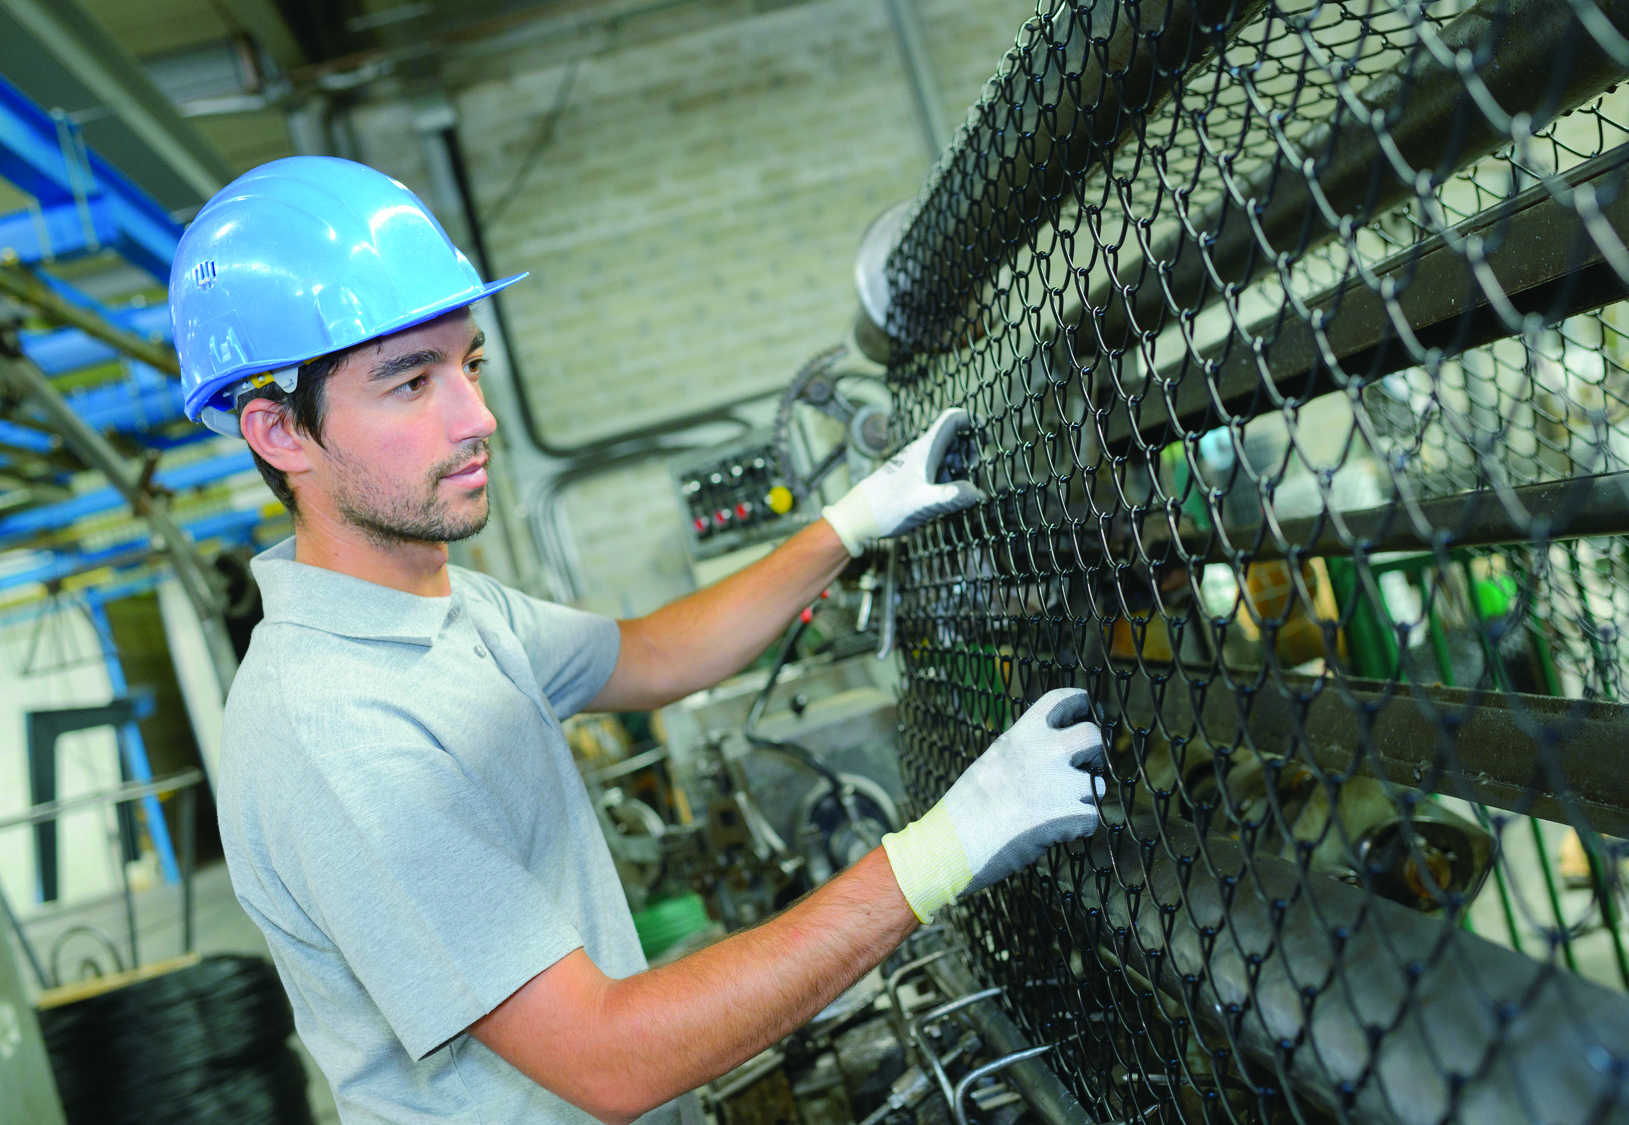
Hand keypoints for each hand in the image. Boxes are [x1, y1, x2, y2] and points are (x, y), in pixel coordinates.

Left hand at [822, 407, 984, 556]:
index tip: (985, 439)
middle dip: (971, 450)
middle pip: (955, 437)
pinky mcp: (915, 477)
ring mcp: (918, 464)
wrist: (857, 517)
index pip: (953, 420)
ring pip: (948, 455)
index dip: (972, 422)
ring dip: (961, 467)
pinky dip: (949, 478)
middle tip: (973, 471)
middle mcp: (923, 452)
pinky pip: (939, 470)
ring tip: (961, 488)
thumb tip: (977, 493)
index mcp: (926, 450)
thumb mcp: (923, 504)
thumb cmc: (887, 508)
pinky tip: (948, 497)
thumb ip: (950, 497)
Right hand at [881, 689, 1104, 921]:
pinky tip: (1059, 833)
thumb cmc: (966, 811)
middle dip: (1095, 754)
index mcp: (1019, 736)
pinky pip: (1091, 818)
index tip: (1087, 712)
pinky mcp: (1061, 817)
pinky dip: (1079, 829)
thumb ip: (1024, 752)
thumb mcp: (993, 763)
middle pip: (1093, 737)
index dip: (1081, 703)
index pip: (1061, 700)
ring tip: (1061, 810)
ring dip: (1086, 798)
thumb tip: (1056, 751)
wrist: (949, 846)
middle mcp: (1040, 753)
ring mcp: (1053, 784)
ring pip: (1098, 784)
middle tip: (1086, 768)